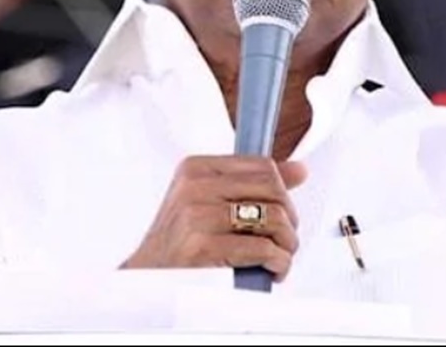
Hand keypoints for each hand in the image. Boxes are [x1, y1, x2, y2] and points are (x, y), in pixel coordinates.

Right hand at [122, 156, 307, 281]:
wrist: (147, 279)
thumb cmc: (179, 243)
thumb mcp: (208, 202)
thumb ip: (250, 185)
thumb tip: (298, 170)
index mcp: (196, 168)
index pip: (262, 166)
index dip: (283, 192)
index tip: (284, 212)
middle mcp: (195, 186)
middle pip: (272, 190)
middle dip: (289, 218)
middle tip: (285, 239)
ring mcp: (197, 215)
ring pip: (273, 218)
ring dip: (287, 244)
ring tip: (279, 257)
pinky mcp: (202, 246)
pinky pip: (263, 248)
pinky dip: (278, 262)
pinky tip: (272, 270)